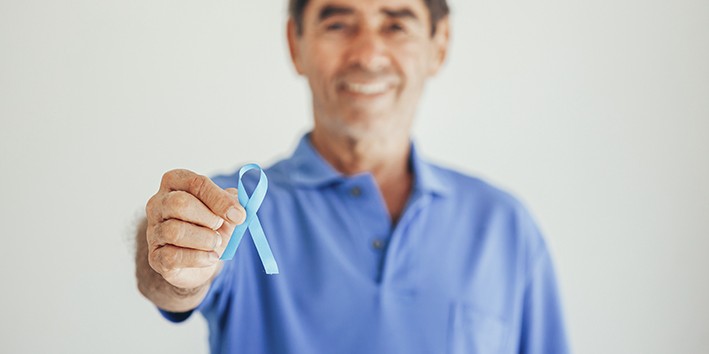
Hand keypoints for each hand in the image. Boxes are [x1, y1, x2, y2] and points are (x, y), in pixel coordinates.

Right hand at [144, 169, 245, 288]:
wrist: (202, 258)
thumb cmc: (211, 226)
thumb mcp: (224, 210)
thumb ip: (232, 203)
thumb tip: (237, 211)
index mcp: (175, 183)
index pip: (195, 183)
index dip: (219, 199)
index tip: (238, 214)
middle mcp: (158, 204)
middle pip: (179, 203)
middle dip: (208, 217)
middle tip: (220, 226)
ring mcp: (153, 231)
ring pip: (175, 231)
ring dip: (204, 239)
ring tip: (216, 242)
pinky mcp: (155, 257)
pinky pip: (173, 257)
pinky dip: (198, 258)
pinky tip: (211, 257)